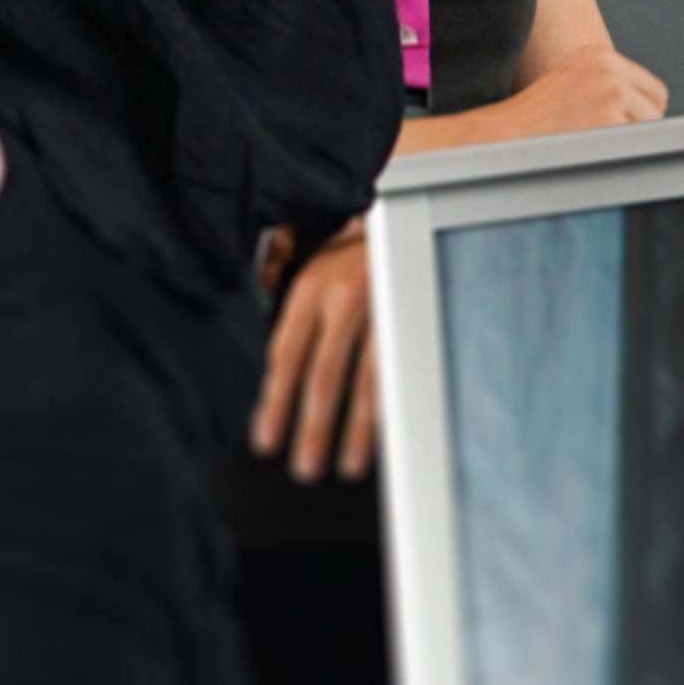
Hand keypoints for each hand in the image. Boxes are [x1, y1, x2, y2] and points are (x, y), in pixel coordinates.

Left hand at [248, 227, 379, 480]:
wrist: (401, 215)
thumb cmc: (351, 255)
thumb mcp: (316, 278)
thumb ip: (301, 328)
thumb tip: (276, 389)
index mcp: (311, 288)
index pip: (286, 357)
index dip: (275, 404)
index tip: (266, 442)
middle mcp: (346, 295)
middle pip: (325, 375)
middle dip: (314, 428)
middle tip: (304, 469)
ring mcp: (385, 304)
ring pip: (370, 379)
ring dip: (357, 429)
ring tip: (346, 466)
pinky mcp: (418, 311)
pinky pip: (403, 369)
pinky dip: (393, 406)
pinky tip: (388, 434)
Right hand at [488, 41, 668, 140]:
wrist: (502, 136)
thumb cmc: (534, 120)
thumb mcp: (572, 84)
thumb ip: (608, 87)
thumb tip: (654, 111)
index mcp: (598, 55)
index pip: (653, 90)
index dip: (640, 114)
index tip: (619, 126)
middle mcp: (607, 68)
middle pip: (656, 110)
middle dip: (636, 128)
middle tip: (601, 138)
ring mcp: (609, 91)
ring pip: (648, 128)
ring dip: (625, 142)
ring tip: (589, 141)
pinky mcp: (608, 118)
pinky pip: (634, 145)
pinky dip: (617, 153)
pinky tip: (588, 150)